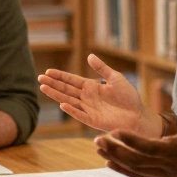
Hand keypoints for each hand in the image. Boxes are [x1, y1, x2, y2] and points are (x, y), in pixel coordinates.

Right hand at [39, 54, 159, 135]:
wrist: (137, 115)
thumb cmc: (128, 97)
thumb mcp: (116, 78)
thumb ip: (102, 68)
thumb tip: (89, 56)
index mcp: (91, 86)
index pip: (71, 80)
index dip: (60, 76)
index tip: (48, 71)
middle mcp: (87, 97)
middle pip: (66, 89)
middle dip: (53, 84)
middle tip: (40, 78)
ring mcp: (88, 109)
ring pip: (68, 100)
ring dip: (56, 94)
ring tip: (43, 88)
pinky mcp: (92, 120)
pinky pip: (79, 114)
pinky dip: (71, 110)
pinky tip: (62, 104)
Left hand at [94, 80, 176, 176]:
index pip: (148, 145)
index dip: (130, 139)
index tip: (114, 131)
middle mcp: (169, 165)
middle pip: (135, 159)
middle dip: (115, 149)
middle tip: (96, 139)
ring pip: (135, 169)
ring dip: (115, 159)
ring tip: (98, 148)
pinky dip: (124, 171)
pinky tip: (110, 164)